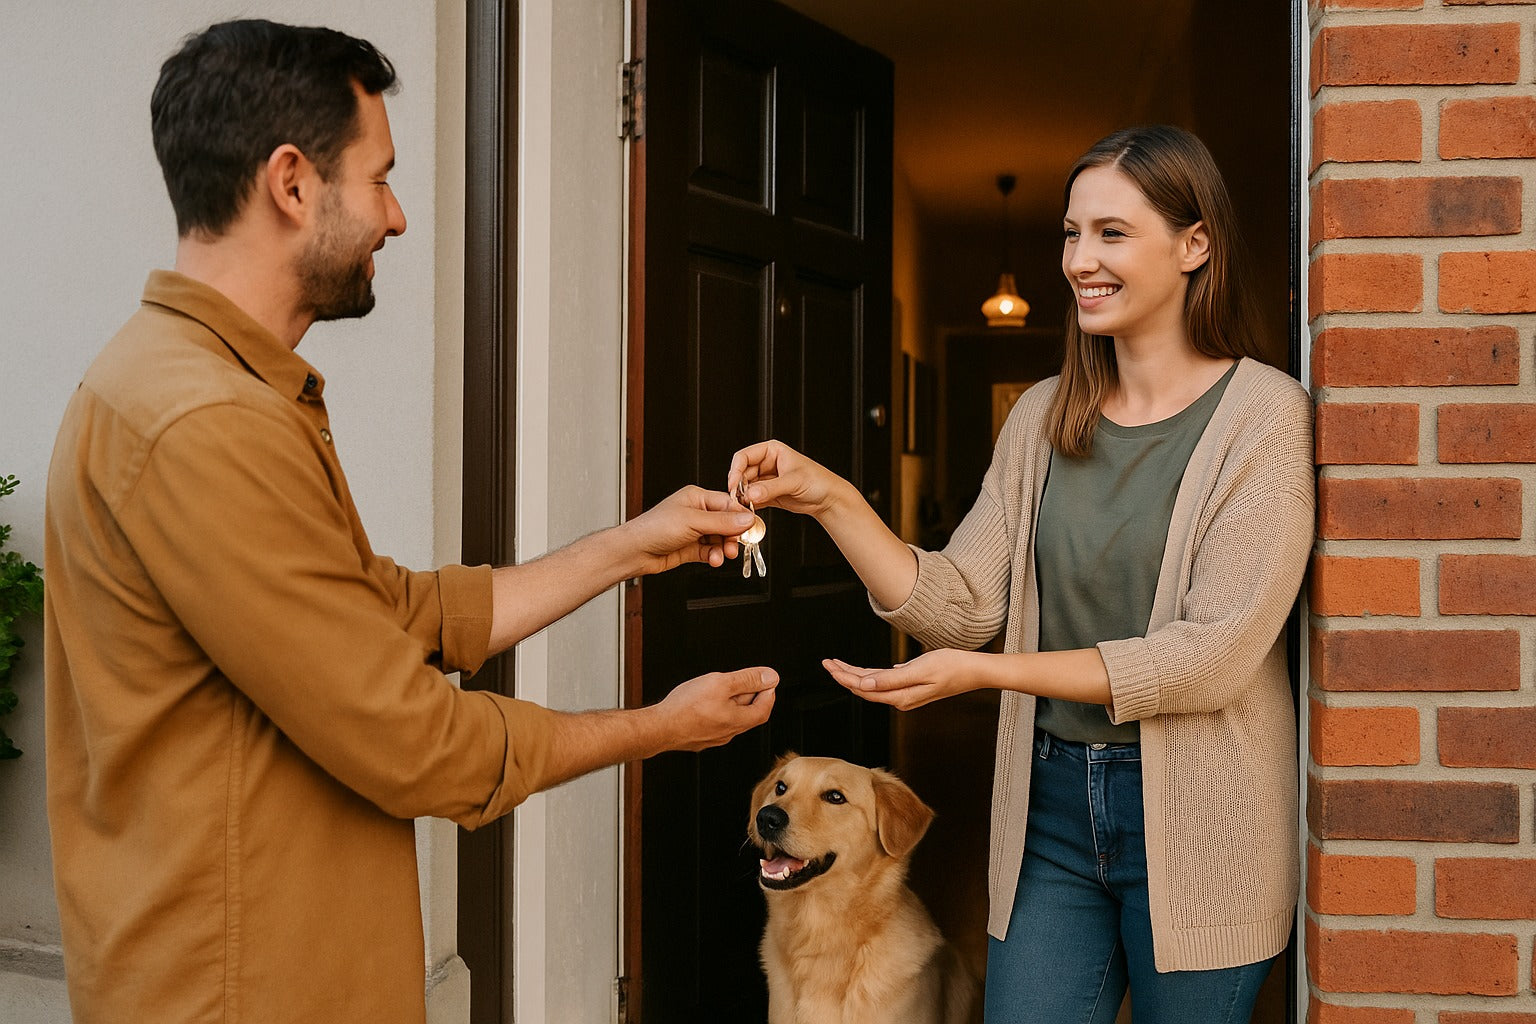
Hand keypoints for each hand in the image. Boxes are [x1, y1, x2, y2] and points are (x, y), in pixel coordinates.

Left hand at [622, 485, 757, 574]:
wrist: (635, 551)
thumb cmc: (654, 528)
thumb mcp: (693, 521)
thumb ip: (722, 522)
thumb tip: (746, 519)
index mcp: (697, 498)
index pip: (727, 504)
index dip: (740, 516)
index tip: (751, 527)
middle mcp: (696, 513)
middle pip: (726, 523)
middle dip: (732, 536)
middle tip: (735, 546)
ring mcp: (694, 531)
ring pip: (719, 539)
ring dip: (723, 548)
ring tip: (722, 555)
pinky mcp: (691, 548)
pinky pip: (710, 551)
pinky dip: (714, 556)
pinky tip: (714, 560)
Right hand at [656, 667, 778, 750]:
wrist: (659, 727)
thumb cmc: (685, 707)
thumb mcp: (721, 683)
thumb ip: (747, 680)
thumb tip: (771, 677)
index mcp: (737, 721)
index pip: (764, 709)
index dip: (768, 693)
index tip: (767, 681)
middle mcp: (728, 733)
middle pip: (749, 715)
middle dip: (752, 697)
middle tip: (748, 681)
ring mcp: (713, 738)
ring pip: (732, 720)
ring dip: (735, 704)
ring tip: (726, 689)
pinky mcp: (700, 738)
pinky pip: (716, 724)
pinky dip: (719, 711)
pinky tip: (707, 703)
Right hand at [727, 440, 847, 518]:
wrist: (829, 499)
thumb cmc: (818, 481)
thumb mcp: (793, 481)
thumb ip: (771, 488)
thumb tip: (751, 494)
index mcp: (771, 451)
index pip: (744, 456)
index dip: (736, 470)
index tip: (734, 485)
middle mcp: (766, 464)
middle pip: (742, 473)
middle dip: (739, 487)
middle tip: (738, 500)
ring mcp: (766, 480)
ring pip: (745, 488)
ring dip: (743, 498)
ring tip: (745, 507)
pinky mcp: (767, 495)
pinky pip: (752, 499)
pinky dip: (749, 505)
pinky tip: (750, 511)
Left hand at [823, 650, 981, 710]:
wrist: (974, 671)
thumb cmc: (951, 667)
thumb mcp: (920, 670)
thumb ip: (892, 680)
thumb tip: (865, 685)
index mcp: (900, 697)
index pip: (864, 688)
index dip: (844, 677)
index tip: (829, 665)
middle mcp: (900, 699)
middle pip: (865, 688)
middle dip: (844, 676)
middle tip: (827, 662)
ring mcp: (906, 694)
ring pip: (873, 685)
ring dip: (854, 675)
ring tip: (837, 665)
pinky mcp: (911, 686)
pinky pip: (884, 682)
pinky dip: (870, 675)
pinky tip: (862, 672)